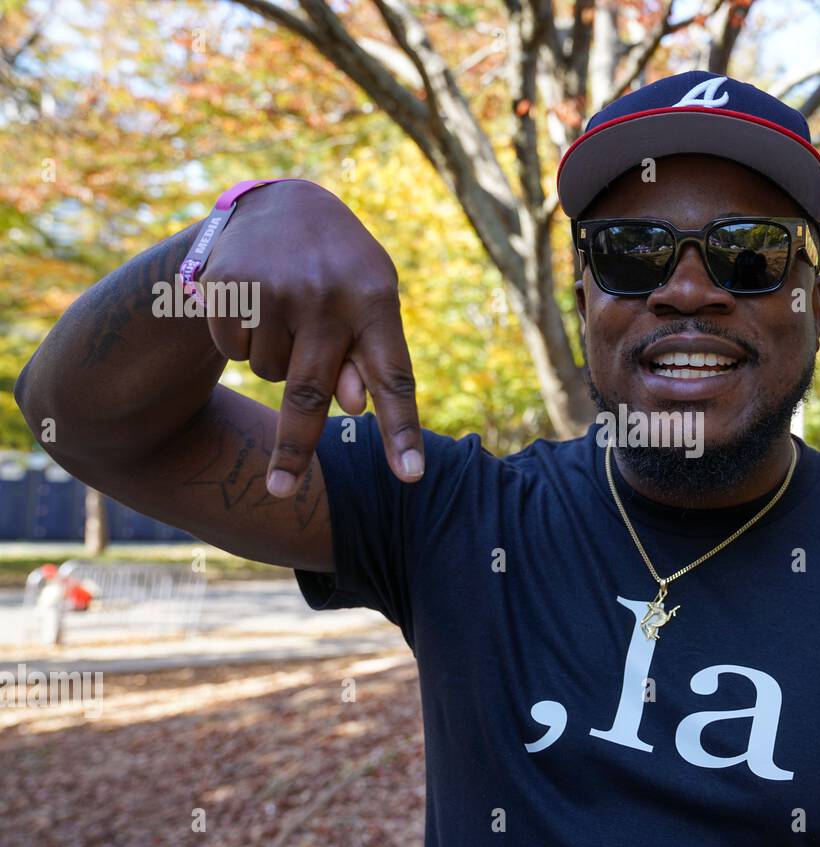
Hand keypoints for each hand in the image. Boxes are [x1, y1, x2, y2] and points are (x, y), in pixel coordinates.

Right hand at [199, 180, 422, 496]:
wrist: (280, 203)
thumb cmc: (340, 270)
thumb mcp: (368, 302)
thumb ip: (367, 357)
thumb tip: (355, 409)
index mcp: (375, 299)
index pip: (394, 378)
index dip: (402, 431)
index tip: (412, 477)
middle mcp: (325, 295)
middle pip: (310, 393)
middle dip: (294, 450)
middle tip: (280, 490)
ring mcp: (272, 289)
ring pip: (270, 374)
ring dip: (276, 364)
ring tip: (288, 316)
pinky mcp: (227, 286)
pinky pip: (233, 351)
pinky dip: (242, 342)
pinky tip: (254, 304)